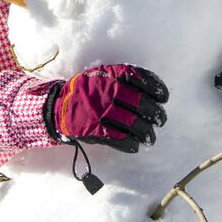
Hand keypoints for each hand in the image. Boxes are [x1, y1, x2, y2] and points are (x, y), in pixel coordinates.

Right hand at [43, 64, 168, 152]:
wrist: (57, 106)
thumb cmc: (86, 91)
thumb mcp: (101, 76)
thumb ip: (122, 78)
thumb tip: (151, 91)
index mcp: (110, 75)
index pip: (140, 78)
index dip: (156, 88)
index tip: (163, 98)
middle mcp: (106, 92)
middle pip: (141, 104)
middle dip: (156, 114)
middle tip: (160, 119)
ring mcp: (101, 112)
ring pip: (134, 125)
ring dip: (147, 133)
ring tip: (150, 137)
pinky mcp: (95, 130)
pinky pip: (121, 139)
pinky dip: (132, 144)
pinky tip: (135, 145)